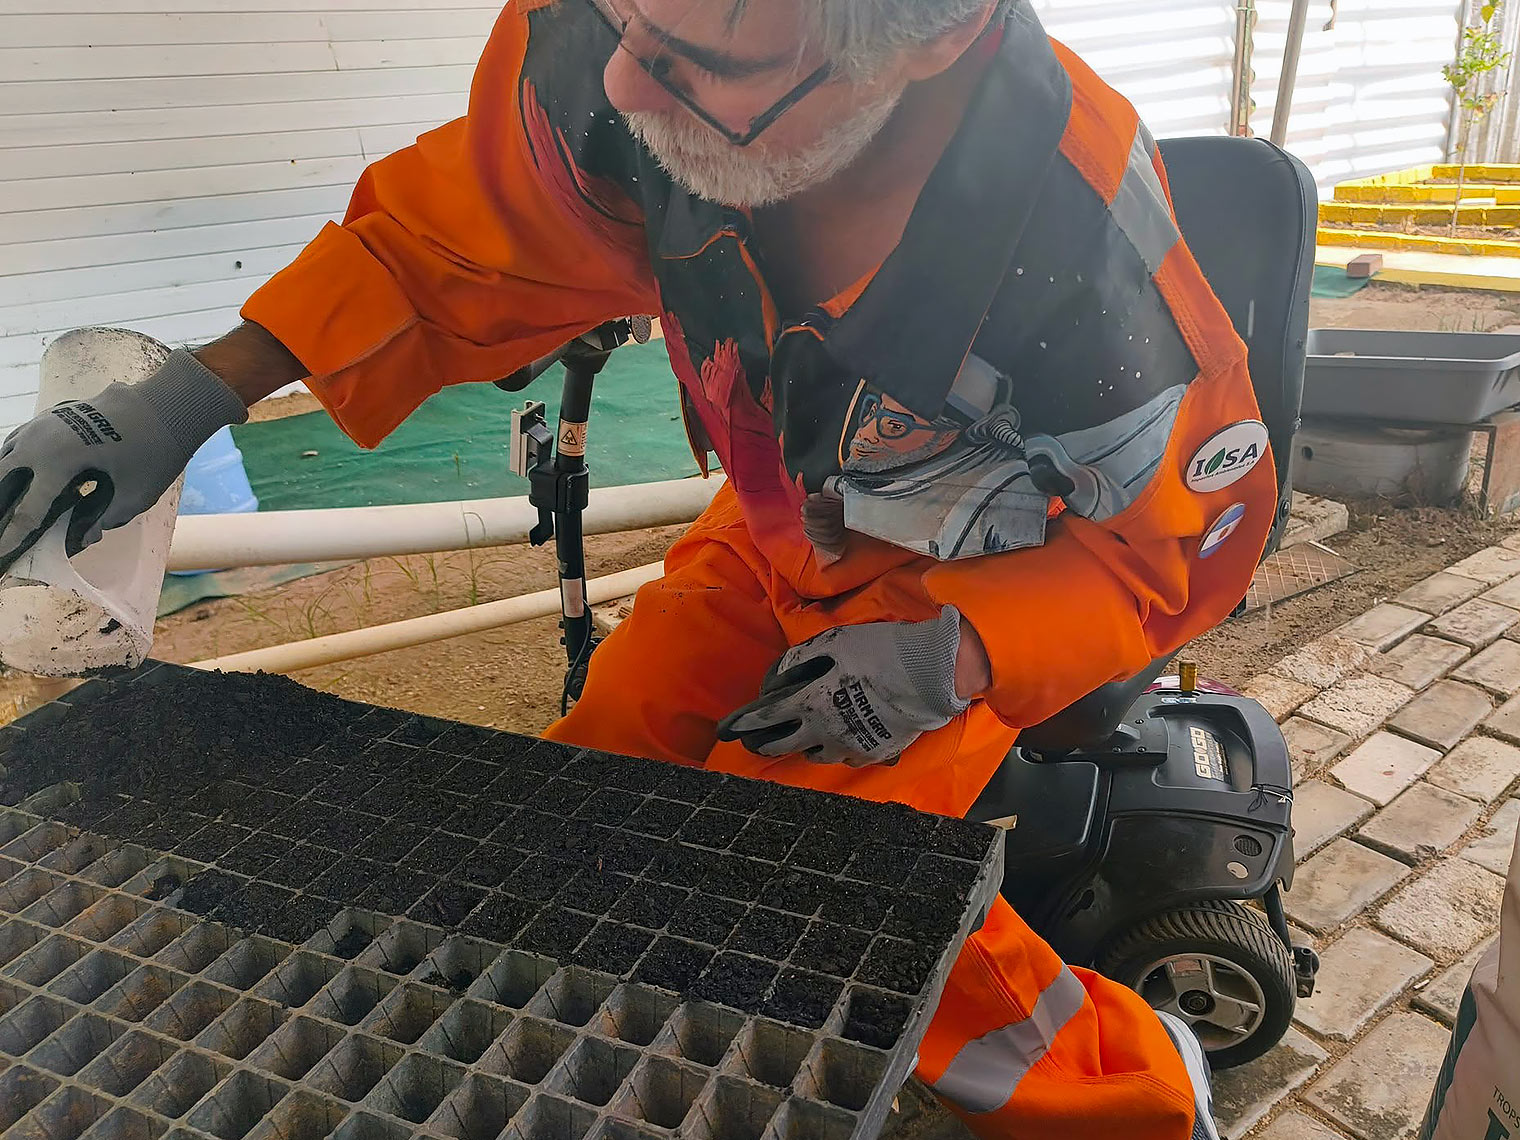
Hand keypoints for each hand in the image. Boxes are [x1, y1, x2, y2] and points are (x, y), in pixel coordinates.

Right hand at [0, 349, 247, 572]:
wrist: (171, 402)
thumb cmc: (157, 450)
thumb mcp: (134, 495)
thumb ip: (103, 519)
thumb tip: (82, 538)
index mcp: (56, 462)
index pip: (27, 511)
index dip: (12, 539)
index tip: (3, 557)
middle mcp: (40, 440)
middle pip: (2, 479)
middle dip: (2, 508)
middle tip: (4, 532)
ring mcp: (44, 423)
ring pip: (6, 456)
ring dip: (5, 482)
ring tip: (9, 507)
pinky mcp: (53, 414)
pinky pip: (21, 441)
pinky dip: (15, 461)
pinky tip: (22, 475)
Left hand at [717, 606, 971, 765]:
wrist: (928, 675)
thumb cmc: (877, 652)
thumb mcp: (832, 644)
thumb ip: (799, 661)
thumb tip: (777, 678)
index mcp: (809, 702)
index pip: (766, 717)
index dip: (743, 723)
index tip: (727, 730)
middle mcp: (823, 731)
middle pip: (784, 746)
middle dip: (764, 744)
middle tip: (755, 743)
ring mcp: (849, 746)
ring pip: (816, 754)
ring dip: (804, 745)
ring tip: (803, 738)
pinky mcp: (873, 754)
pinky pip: (847, 756)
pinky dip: (839, 748)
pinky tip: (841, 739)